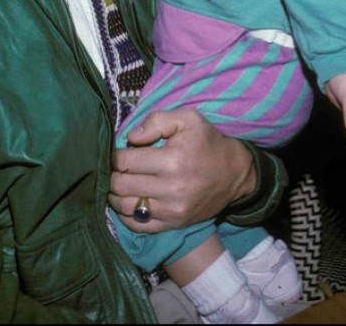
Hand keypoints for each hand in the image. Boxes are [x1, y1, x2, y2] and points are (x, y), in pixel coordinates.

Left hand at [108, 108, 253, 232]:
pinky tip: (125, 202)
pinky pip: (139, 226)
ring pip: (125, 207)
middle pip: (121, 185)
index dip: (114, 155)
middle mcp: (170, 189)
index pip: (125, 161)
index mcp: (171, 161)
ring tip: (116, 183)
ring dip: (114, 195)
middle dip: (111, 175)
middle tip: (113, 168)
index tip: (115, 151)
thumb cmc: (207, 142)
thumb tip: (131, 137)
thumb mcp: (188, 119)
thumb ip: (157, 121)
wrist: (235, 174)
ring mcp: (171, 211)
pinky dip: (125, 215)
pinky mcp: (173, 224)